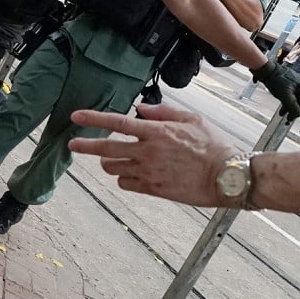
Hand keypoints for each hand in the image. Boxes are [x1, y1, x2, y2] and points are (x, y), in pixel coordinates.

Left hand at [69, 103, 240, 207]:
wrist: (226, 177)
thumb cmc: (213, 146)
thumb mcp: (192, 119)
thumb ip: (163, 112)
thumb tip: (140, 110)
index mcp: (157, 132)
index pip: (118, 123)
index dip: (94, 119)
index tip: (76, 116)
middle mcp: (148, 152)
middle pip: (106, 149)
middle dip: (85, 145)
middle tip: (72, 144)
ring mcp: (148, 172)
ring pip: (112, 168)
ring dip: (108, 163)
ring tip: (113, 159)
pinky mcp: (152, 189)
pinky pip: (125, 183)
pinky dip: (124, 178)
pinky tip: (132, 174)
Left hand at [252, 60, 299, 120]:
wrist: (265, 69)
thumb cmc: (275, 80)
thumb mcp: (285, 96)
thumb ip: (293, 106)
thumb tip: (299, 114)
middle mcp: (299, 85)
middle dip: (296, 111)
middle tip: (291, 119)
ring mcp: (291, 84)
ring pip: (293, 99)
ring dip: (289, 108)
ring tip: (283, 115)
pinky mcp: (284, 83)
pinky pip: (287, 96)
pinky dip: (285, 103)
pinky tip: (280, 108)